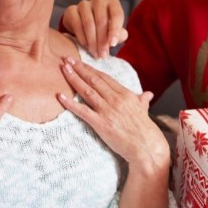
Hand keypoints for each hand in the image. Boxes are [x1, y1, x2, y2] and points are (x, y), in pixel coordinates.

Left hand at [57, 56, 170, 207]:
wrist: (146, 147)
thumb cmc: (146, 131)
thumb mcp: (144, 111)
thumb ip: (142, 101)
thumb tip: (147, 94)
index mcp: (126, 94)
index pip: (104, 78)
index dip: (91, 69)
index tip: (80, 62)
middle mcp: (116, 99)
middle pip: (94, 80)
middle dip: (79, 68)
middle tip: (67, 59)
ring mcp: (108, 111)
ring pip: (87, 91)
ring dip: (74, 79)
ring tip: (63, 69)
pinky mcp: (101, 124)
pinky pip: (82, 111)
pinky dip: (70, 103)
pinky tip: (60, 96)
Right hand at [61, 0, 127, 58]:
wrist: (84, 26)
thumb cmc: (104, 29)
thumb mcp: (114, 32)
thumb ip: (119, 35)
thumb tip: (118, 38)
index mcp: (113, 3)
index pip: (117, 14)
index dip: (115, 30)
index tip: (112, 44)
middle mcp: (99, 0)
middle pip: (101, 20)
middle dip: (102, 40)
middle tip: (102, 55)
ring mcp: (84, 4)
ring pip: (89, 23)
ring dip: (92, 41)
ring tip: (95, 53)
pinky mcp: (71, 10)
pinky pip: (77, 24)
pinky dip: (82, 37)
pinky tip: (86, 46)